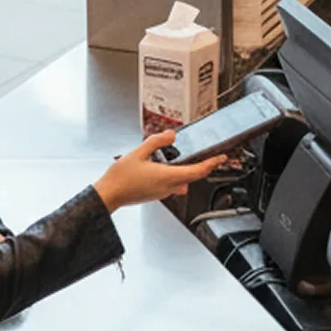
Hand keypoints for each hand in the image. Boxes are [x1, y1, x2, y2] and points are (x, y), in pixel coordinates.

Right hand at [93, 131, 225, 211]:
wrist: (109, 195)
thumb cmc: (121, 178)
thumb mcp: (138, 152)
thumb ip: (156, 142)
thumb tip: (172, 135)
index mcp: (167, 176)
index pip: (197, 171)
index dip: (212, 164)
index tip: (221, 158)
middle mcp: (168, 187)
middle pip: (193, 177)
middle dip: (203, 167)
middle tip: (211, 158)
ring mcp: (163, 192)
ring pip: (183, 182)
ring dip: (189, 172)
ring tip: (190, 160)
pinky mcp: (156, 194)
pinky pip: (173, 185)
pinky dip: (177, 176)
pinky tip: (167, 168)